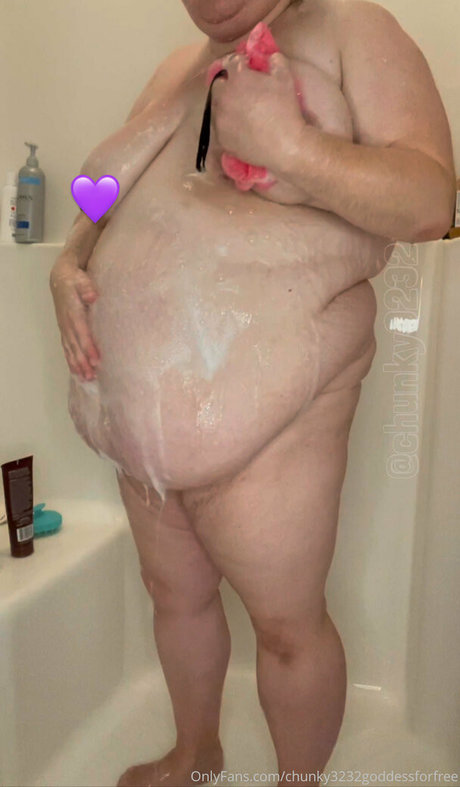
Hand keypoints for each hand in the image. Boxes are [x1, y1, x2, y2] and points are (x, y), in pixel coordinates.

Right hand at [49, 254, 100, 380]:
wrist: (60, 278)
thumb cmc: (74, 280)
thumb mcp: (82, 280)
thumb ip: (87, 288)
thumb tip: (92, 296)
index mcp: (73, 313)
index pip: (82, 333)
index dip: (88, 347)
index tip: (96, 360)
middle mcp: (67, 324)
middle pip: (75, 346)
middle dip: (83, 362)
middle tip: (92, 376)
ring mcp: (64, 328)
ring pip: (70, 350)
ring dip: (77, 365)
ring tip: (86, 378)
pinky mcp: (64, 330)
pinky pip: (66, 348)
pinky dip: (71, 361)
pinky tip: (76, 372)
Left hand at [211, 51, 305, 171]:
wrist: (284, 145)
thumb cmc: (285, 110)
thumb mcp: (286, 79)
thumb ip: (276, 62)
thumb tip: (270, 57)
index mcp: (237, 78)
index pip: (231, 62)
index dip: (240, 63)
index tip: (247, 67)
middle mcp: (223, 97)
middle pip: (218, 85)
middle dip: (227, 84)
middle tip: (241, 91)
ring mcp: (220, 119)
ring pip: (217, 107)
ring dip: (225, 105)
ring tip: (239, 111)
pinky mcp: (221, 138)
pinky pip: (220, 127)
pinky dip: (227, 125)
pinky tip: (238, 128)